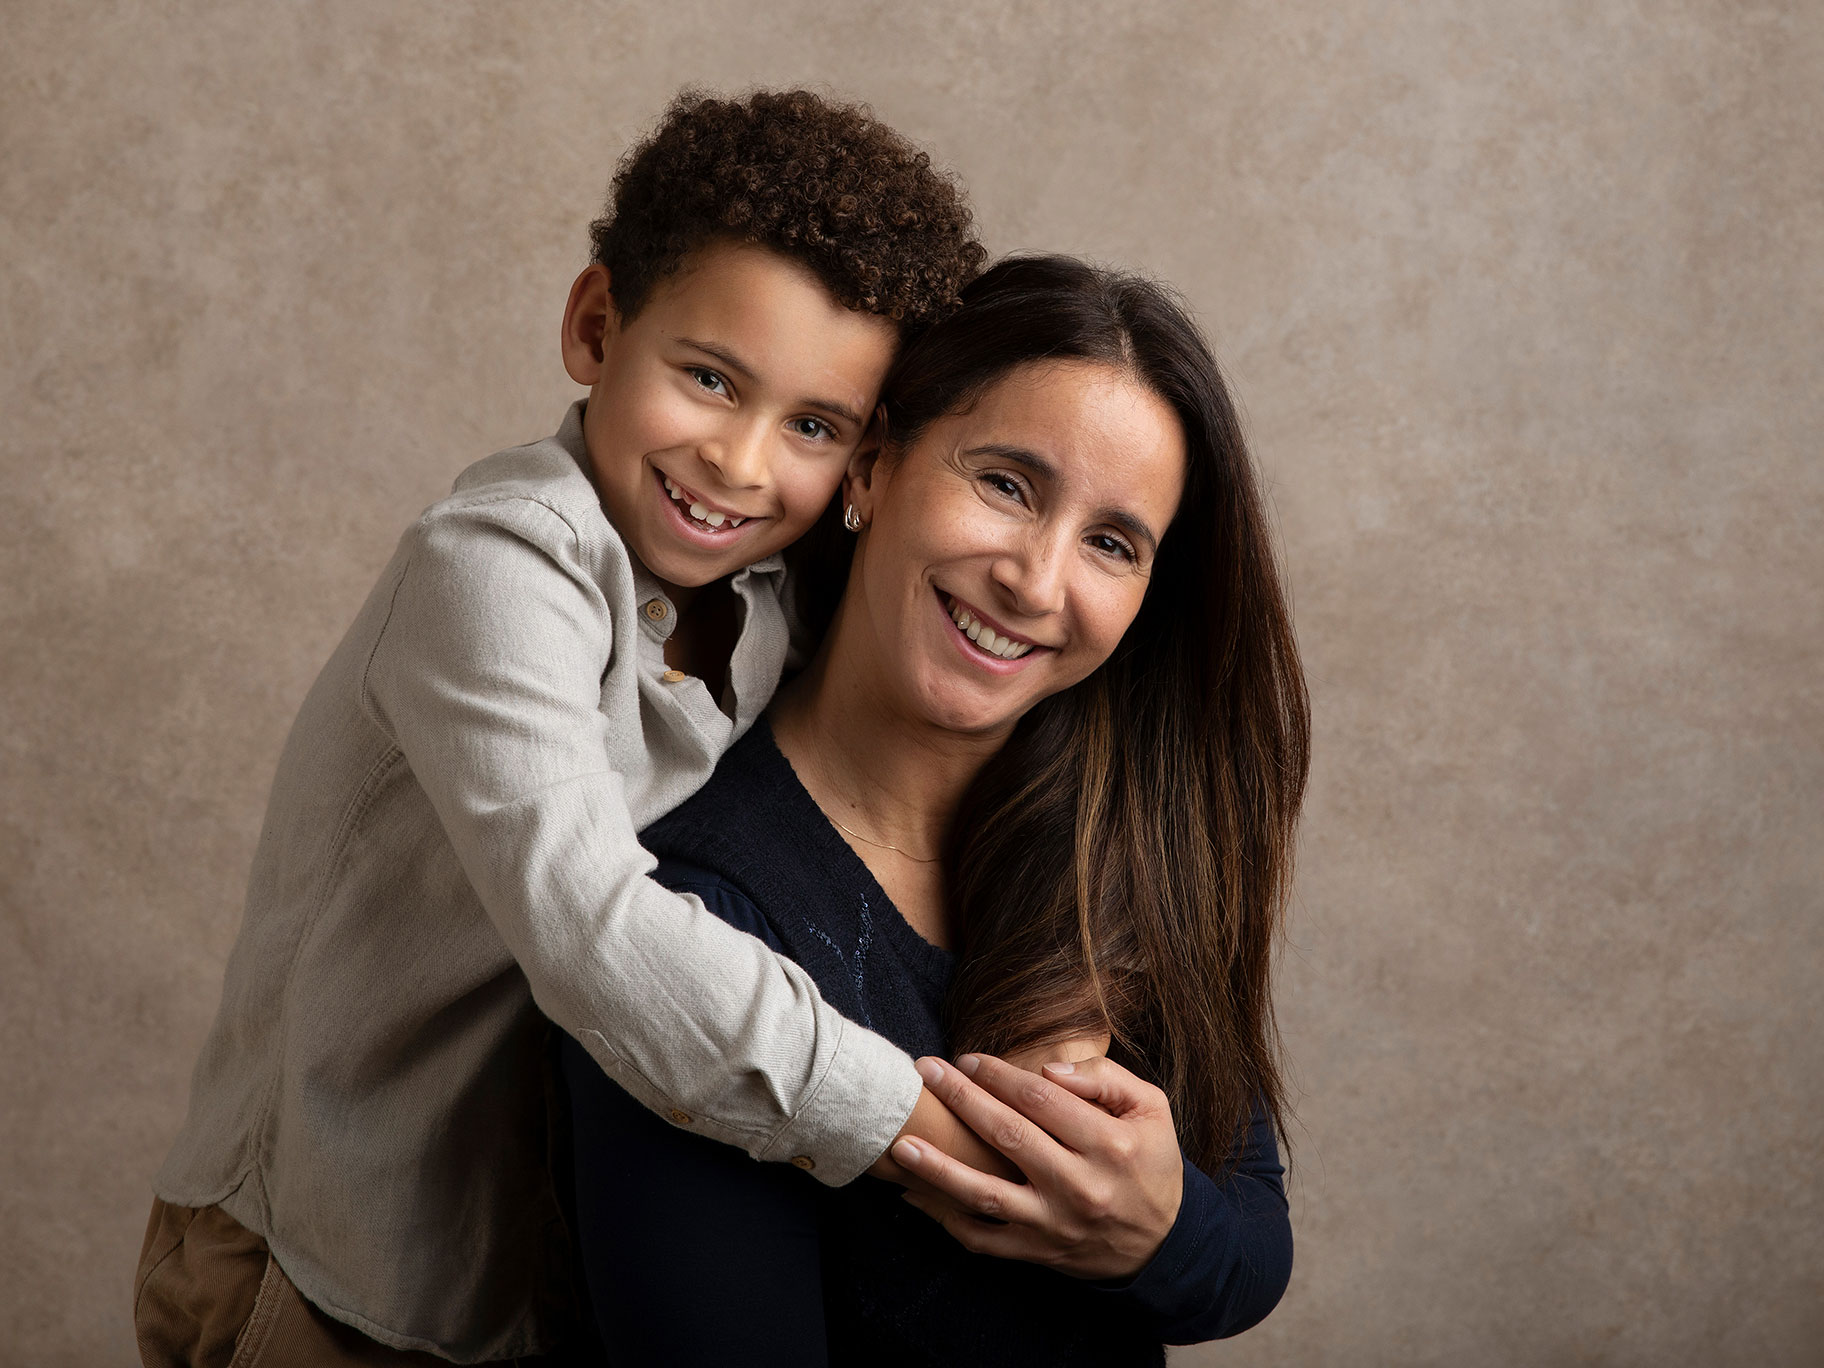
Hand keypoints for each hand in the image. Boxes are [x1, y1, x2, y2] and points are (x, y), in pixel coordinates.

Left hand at [891, 1052, 1183, 1280]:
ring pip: (987, 1195)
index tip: (967, 1058)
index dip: (998, 1074)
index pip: (1041, 1099)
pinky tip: (916, 1197)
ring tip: (902, 1145)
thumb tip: (1047, 1070)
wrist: (1163, 1243)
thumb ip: (1104, 1078)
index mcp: (1109, 1144)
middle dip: (960, 1099)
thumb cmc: (1150, 1161)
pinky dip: (947, 1221)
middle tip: (925, 1072)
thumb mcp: (1150, 1108)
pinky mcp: (1039, 1253)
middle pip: (1006, 1135)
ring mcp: (1055, 1224)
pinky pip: (985, 1240)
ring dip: (939, 1169)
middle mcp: (1079, 1185)